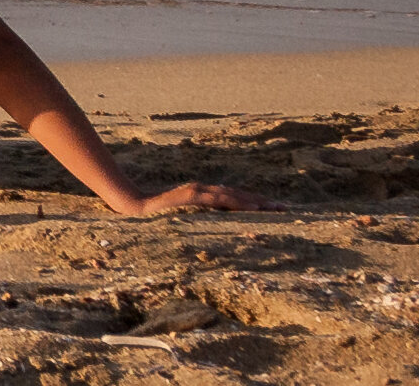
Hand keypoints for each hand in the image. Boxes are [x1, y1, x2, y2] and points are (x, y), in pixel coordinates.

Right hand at [115, 182, 279, 216]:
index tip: (274, 209)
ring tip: (274, 208)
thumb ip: (196, 218)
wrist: (133, 206)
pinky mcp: (193, 195)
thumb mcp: (181, 219)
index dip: (254, 202)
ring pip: (233, 195)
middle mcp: (203, 190)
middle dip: (262, 202)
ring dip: (255, 201)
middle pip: (239, 194)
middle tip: (285, 209)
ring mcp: (198, 192)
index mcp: (202, 196)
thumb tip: (213, 229)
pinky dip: (238, 202)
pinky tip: (253, 207)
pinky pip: (221, 199)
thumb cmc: (155, 215)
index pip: (233, 198)